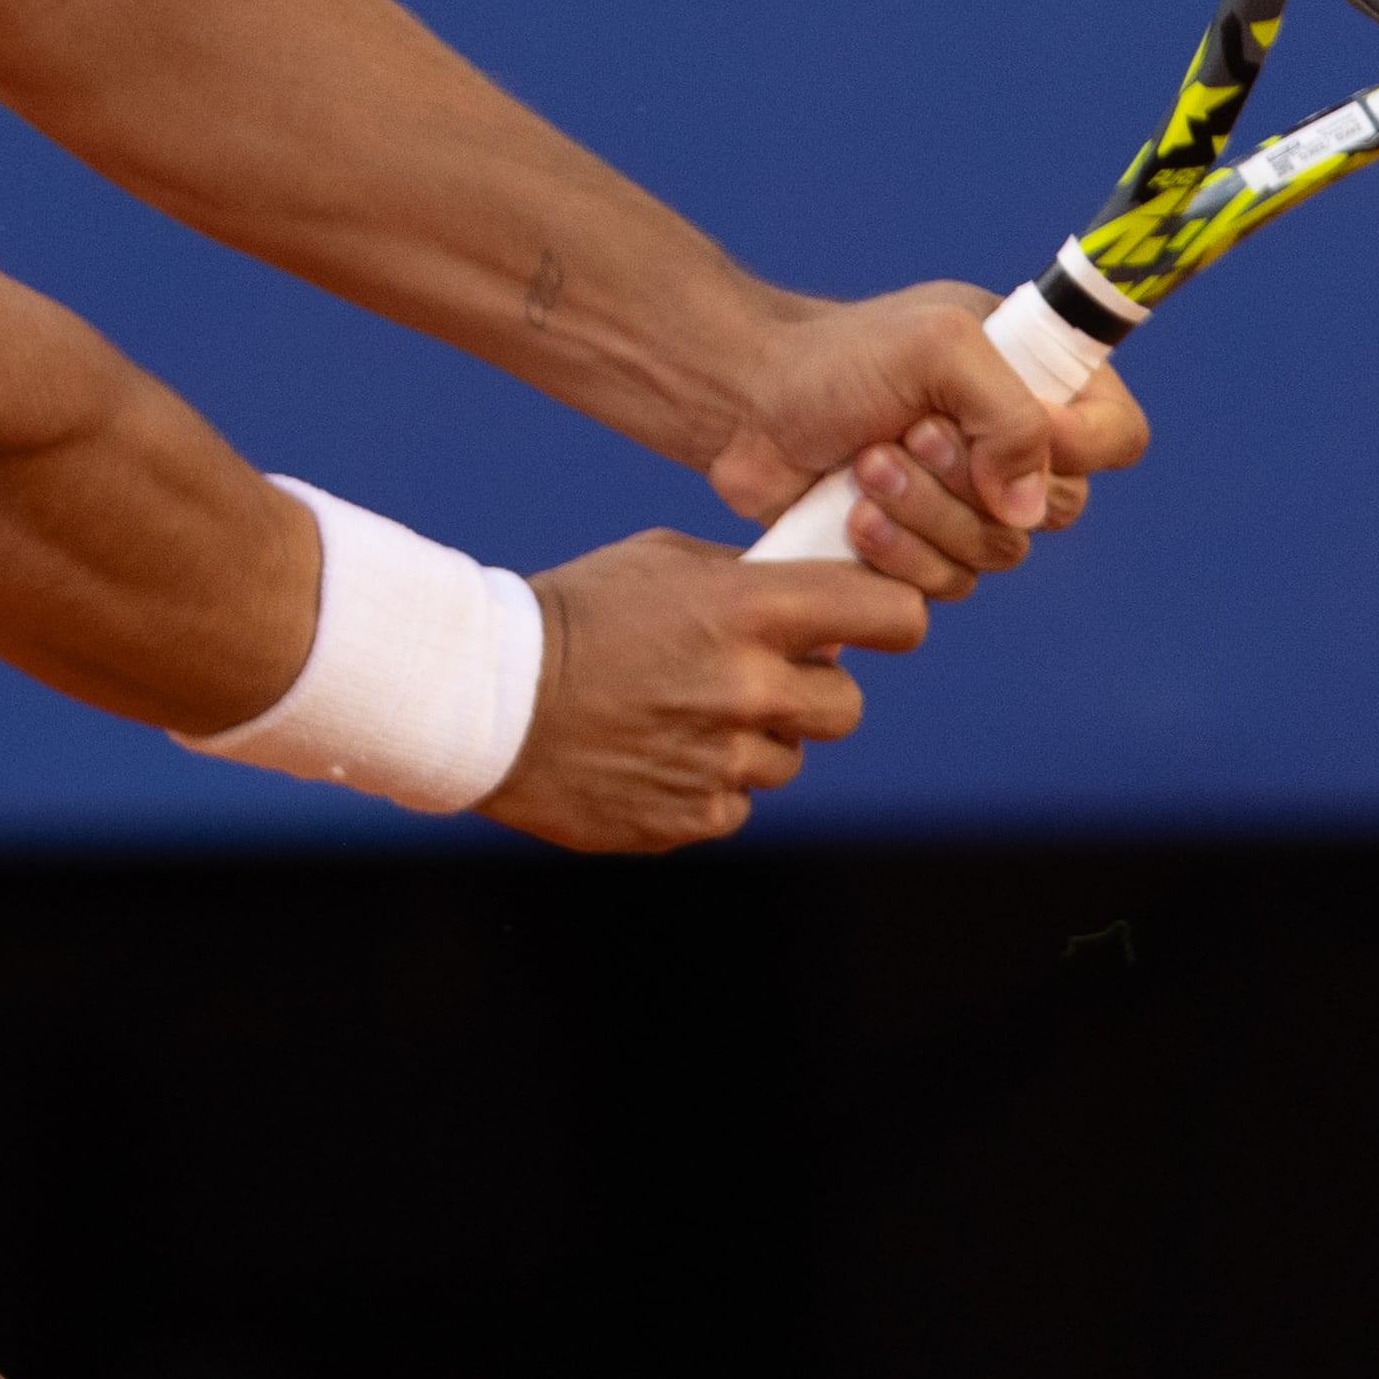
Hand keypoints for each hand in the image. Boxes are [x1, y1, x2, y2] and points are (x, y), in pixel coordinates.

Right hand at [479, 529, 927, 851]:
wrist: (484, 697)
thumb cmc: (572, 614)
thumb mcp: (659, 561)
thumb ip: (745, 579)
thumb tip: (815, 602)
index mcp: (745, 611)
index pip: (887, 615)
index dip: (894, 619)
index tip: (884, 623)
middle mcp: (745, 688)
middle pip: (847, 705)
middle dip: (812, 689)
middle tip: (758, 676)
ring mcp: (720, 761)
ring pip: (788, 759)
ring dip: (752, 739)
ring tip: (679, 713)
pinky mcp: (690, 817)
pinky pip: (736, 803)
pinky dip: (707, 782)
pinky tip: (654, 752)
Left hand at [701, 284, 1151, 588]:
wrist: (746, 403)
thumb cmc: (838, 357)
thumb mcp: (938, 347)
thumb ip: (1009, 413)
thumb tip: (1026, 507)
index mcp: (1037, 381)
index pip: (1117, 436)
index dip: (1081, 446)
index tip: (1020, 427)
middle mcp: (1014, 446)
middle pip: (1057, 507)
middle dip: (972, 478)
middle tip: (909, 434)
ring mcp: (969, 505)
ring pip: (997, 553)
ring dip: (926, 512)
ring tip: (865, 464)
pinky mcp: (921, 551)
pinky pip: (946, 585)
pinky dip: (899, 553)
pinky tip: (852, 514)